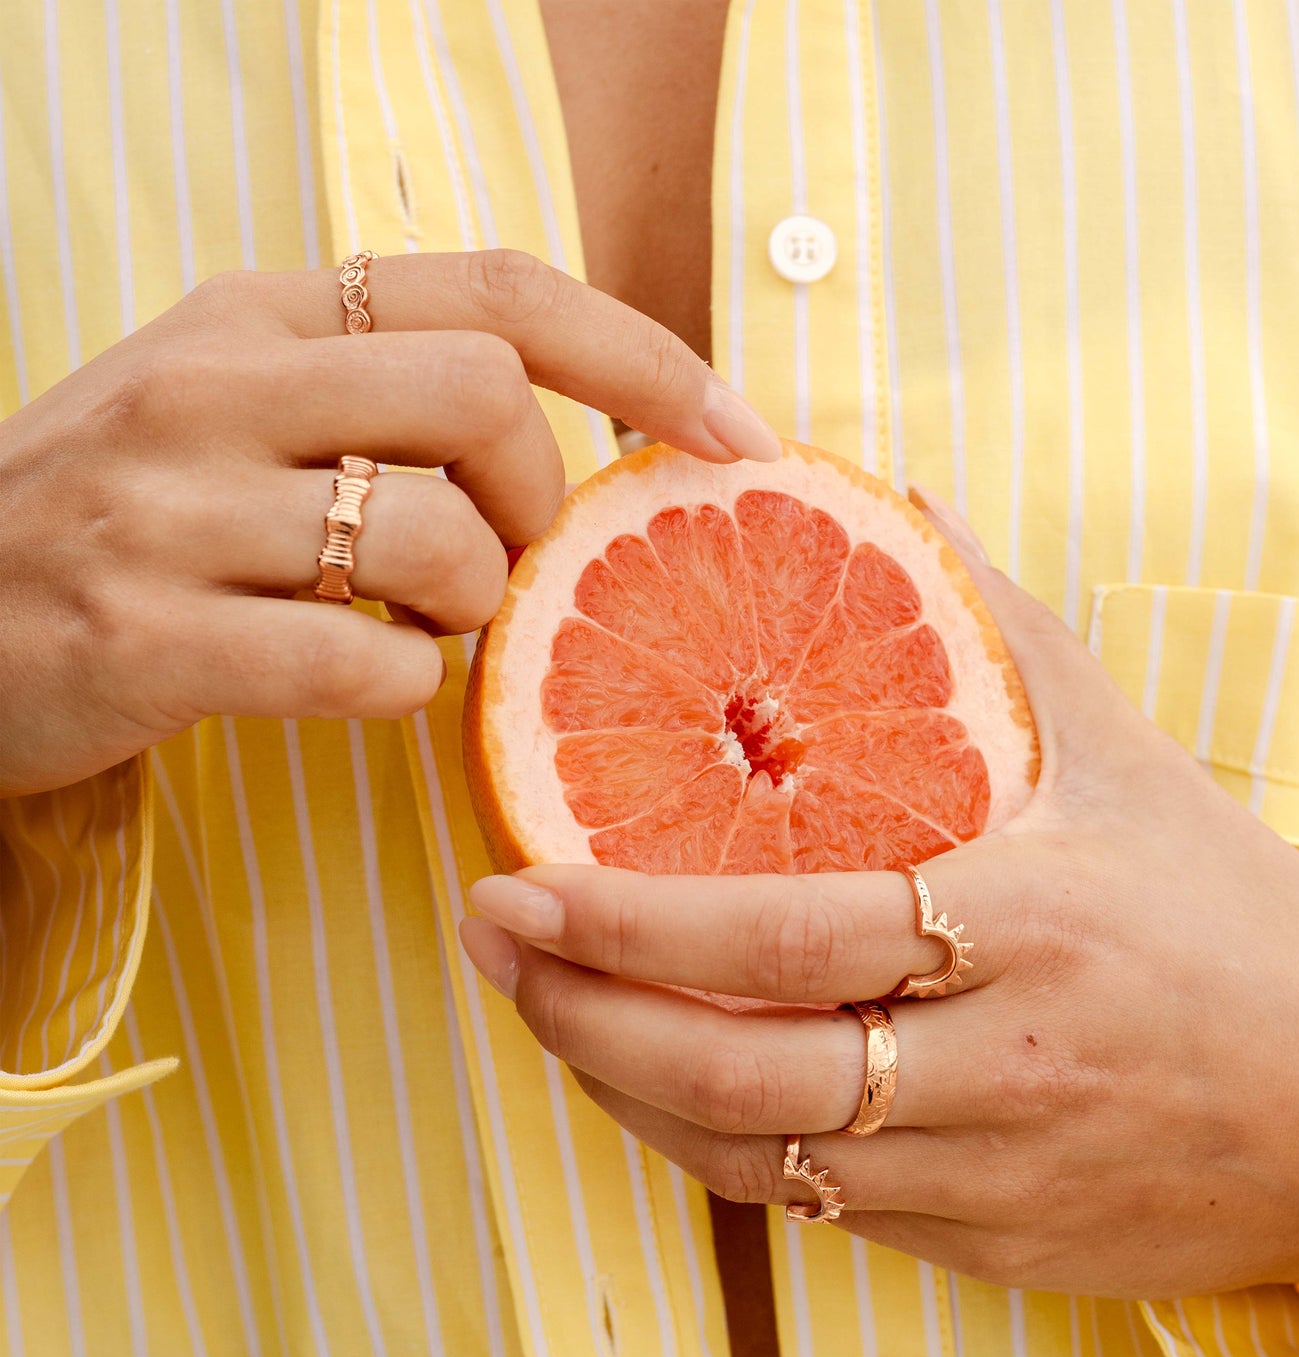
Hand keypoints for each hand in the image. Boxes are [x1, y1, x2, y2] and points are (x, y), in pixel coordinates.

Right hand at [0, 250, 779, 795]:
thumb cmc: (128, 526)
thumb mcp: (237, 415)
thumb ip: (381, 402)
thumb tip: (573, 448)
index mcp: (253, 315)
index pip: (498, 286)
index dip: (640, 352)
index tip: (731, 432)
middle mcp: (210, 385)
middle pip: (486, 398)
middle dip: (538, 499)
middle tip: (503, 562)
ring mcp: (169, 510)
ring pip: (436, 538)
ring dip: (470, 606)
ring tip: (416, 625)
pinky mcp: (144, 637)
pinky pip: (366, 664)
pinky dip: (404, 689)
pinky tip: (359, 684)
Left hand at [462, 495, 1298, 1299]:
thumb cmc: (1228, 909)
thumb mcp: (1123, 750)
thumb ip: (991, 621)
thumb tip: (886, 494)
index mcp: (1032, 931)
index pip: (791, 936)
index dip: (634, 919)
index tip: (518, 878)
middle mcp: (1000, 1070)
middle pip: (738, 1071)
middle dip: (580, 1013)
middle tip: (489, 934)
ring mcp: (989, 1176)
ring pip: (750, 1157)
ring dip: (619, 1085)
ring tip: (542, 997)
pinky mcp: (986, 1244)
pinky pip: (807, 1209)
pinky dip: (707, 1142)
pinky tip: (651, 1074)